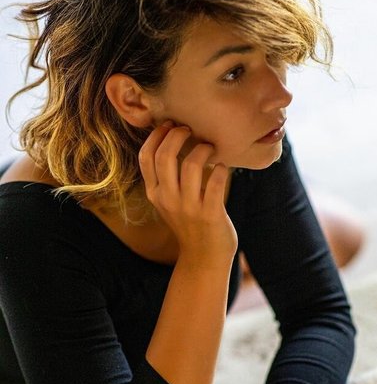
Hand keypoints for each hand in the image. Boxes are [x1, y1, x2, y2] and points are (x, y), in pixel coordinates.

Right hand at [138, 122, 237, 261]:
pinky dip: (221, 169)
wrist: (204, 258)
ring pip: (192, 165)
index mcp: (155, 194)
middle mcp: (168, 199)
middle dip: (178, 135)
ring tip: (210, 148)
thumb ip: (166, 178)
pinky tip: (222, 168)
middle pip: (165, 156)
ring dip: (203, 149)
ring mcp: (189, 208)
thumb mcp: (169, 202)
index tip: (170, 125)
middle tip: (190, 130)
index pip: (146, 157)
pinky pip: (216, 182)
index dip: (157, 136)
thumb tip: (171, 140)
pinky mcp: (210, 214)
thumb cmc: (190, 223)